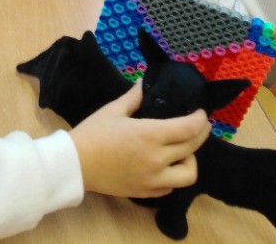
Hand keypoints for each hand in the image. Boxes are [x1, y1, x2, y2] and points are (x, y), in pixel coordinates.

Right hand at [69, 83, 209, 197]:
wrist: (74, 164)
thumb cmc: (92, 133)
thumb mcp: (112, 110)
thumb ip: (133, 97)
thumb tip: (144, 83)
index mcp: (150, 135)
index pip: (189, 128)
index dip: (200, 119)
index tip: (200, 113)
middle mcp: (157, 158)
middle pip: (193, 147)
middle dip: (201, 134)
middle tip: (200, 126)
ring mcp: (153, 178)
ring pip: (188, 174)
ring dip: (191, 160)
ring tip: (183, 151)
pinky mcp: (145, 192)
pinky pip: (170, 187)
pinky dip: (173, 177)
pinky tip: (166, 167)